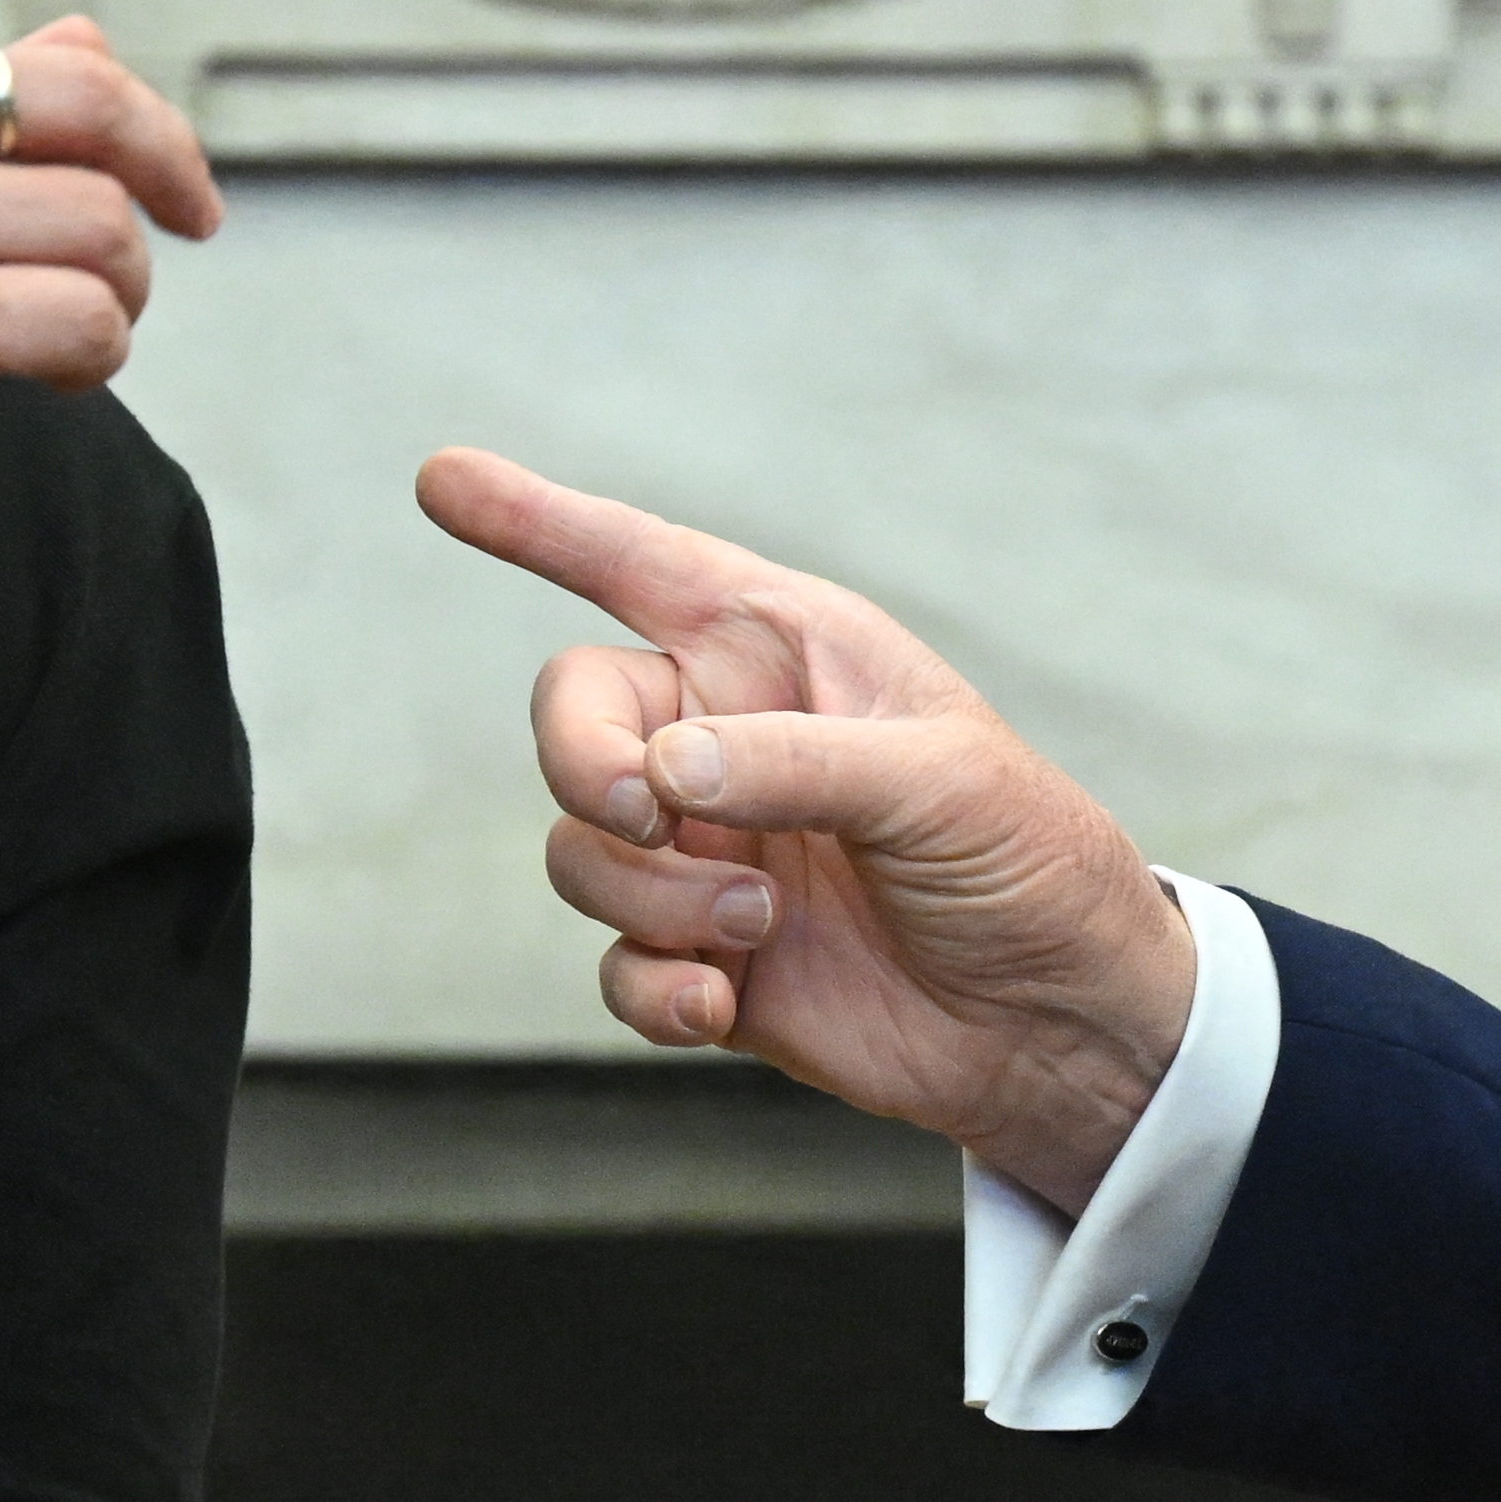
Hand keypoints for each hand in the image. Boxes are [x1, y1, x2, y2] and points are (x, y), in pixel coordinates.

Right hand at [410, 449, 1197, 1208]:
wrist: (1061, 1023)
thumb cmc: (1028, 863)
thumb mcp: (937, 784)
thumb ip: (792, 763)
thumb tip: (659, 773)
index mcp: (783, 650)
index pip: (636, 561)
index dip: (536, 520)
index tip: (440, 478)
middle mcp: (727, 736)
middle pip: (571, 715)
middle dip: (582, 763)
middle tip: (648, 813)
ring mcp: (708, 849)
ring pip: (578, 849)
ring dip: (648, 895)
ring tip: (757, 924)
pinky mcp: (704, 955)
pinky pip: (613, 964)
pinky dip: (651, 989)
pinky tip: (723, 1005)